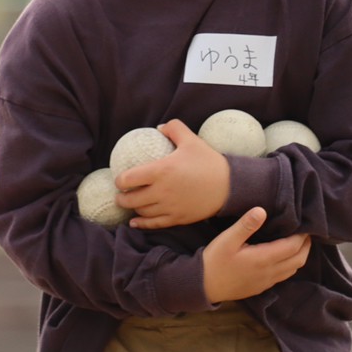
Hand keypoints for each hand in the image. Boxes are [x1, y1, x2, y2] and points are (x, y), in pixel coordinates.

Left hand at [116, 119, 230, 228]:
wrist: (231, 186)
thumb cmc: (209, 162)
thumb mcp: (191, 140)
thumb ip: (174, 128)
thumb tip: (159, 127)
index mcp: (161, 171)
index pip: (128, 179)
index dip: (119, 180)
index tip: (120, 179)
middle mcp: (162, 191)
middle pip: (130, 199)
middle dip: (121, 198)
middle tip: (121, 194)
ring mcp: (170, 207)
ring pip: (142, 212)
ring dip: (133, 209)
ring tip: (131, 204)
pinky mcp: (178, 218)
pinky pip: (154, 224)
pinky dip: (141, 224)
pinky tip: (135, 222)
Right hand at [200, 208, 310, 302]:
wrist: (204, 286)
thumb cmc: (214, 260)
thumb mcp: (226, 239)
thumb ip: (245, 225)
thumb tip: (262, 210)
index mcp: (264, 258)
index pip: (293, 247)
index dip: (302, 236)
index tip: (305, 225)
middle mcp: (270, 272)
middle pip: (299, 260)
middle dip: (306, 246)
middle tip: (306, 233)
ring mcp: (266, 281)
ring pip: (293, 269)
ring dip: (299, 256)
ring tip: (298, 243)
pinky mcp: (261, 287)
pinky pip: (283, 276)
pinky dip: (290, 265)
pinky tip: (283, 257)